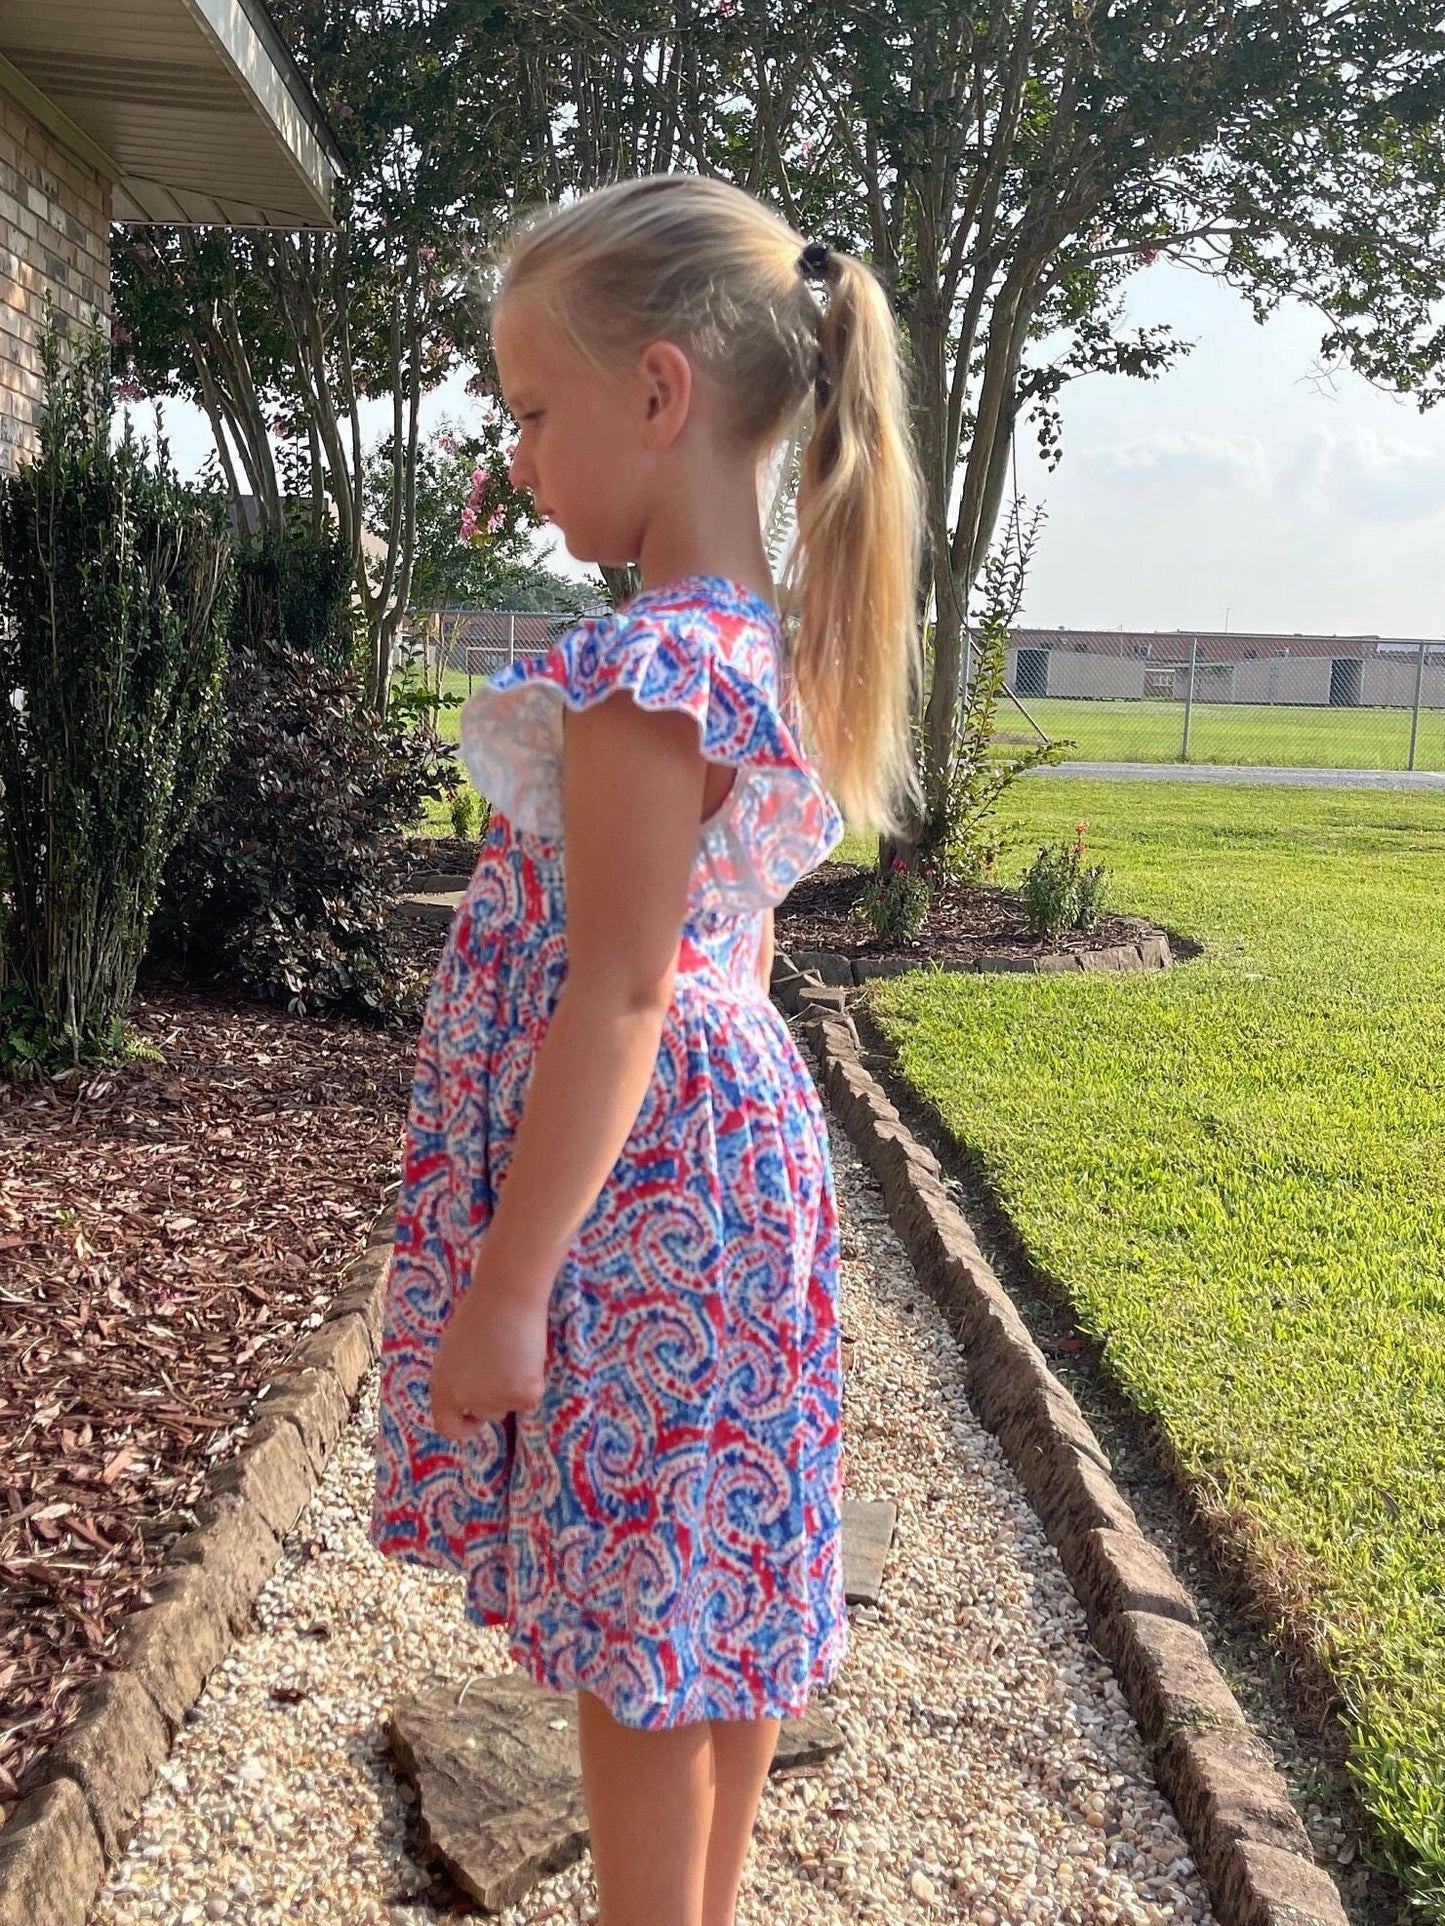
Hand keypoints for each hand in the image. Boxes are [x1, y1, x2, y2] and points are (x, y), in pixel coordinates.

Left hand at [427, 1262, 550, 1441]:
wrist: (507, 1294)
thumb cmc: (482, 1312)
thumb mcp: (454, 1352)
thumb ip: (459, 1379)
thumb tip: (471, 1400)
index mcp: (442, 1386)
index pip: (448, 1426)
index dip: (464, 1426)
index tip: (477, 1420)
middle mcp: (464, 1398)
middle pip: (487, 1414)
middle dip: (497, 1396)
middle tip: (504, 1362)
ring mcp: (494, 1398)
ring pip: (510, 1405)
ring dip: (515, 1386)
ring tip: (514, 1353)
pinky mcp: (522, 1394)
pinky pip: (531, 1399)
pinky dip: (533, 1381)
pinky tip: (527, 1355)